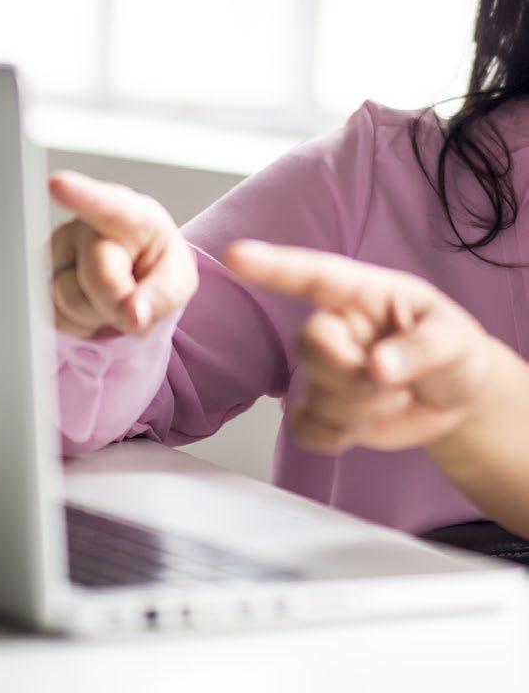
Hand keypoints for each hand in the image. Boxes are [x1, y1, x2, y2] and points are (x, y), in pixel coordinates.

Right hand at [48, 171, 198, 337]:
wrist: (135, 279)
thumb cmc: (157, 268)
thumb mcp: (178, 281)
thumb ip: (162, 296)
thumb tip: (134, 316)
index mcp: (130, 215)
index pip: (105, 204)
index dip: (79, 195)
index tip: (58, 184)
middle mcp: (86, 226)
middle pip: (98, 277)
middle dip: (118, 303)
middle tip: (134, 303)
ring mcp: (58, 250)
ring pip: (70, 300)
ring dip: (96, 315)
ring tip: (110, 297)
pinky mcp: (41, 276)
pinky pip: (54, 315)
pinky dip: (78, 324)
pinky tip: (90, 305)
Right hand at [224, 240, 495, 452]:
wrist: (455, 399)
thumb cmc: (452, 352)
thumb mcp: (454, 341)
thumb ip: (419, 350)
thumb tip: (377, 367)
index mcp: (362, 294)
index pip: (313, 276)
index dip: (274, 266)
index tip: (237, 255)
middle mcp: (335, 328)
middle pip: (309, 345)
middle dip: (352, 377)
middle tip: (397, 388)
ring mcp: (323, 370)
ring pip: (313, 395)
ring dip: (362, 411)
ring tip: (397, 399)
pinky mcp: (319, 409)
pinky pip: (303, 429)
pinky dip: (336, 437)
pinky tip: (364, 427)